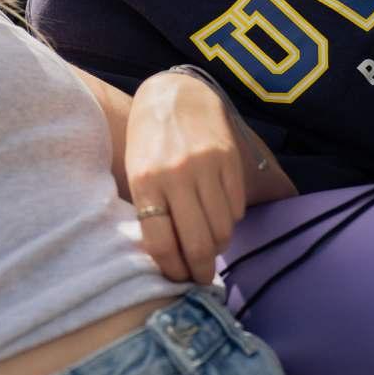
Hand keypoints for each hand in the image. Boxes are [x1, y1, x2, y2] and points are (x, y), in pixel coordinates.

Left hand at [126, 71, 245, 285]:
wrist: (174, 94)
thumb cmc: (148, 140)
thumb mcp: (136, 172)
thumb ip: (149, 210)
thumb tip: (168, 260)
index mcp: (145, 181)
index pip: (161, 243)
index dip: (172, 271)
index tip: (178, 280)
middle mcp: (175, 175)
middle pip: (197, 243)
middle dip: (201, 271)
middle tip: (201, 279)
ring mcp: (205, 167)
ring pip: (222, 229)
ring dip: (218, 246)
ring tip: (210, 245)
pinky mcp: (229, 160)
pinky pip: (237, 208)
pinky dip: (231, 220)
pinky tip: (220, 215)